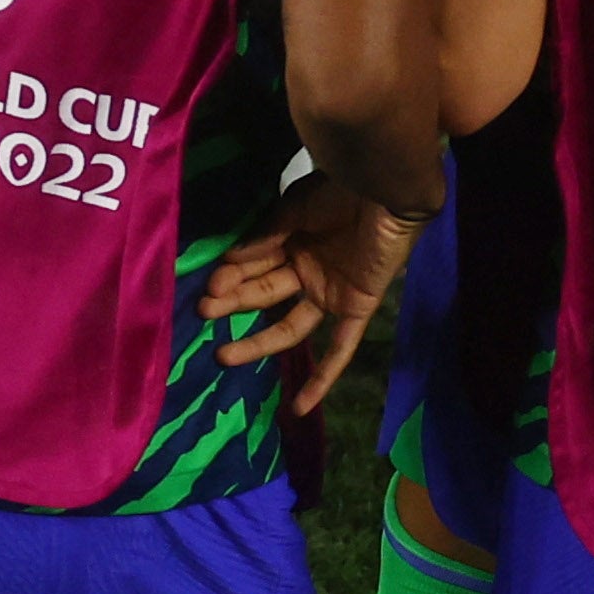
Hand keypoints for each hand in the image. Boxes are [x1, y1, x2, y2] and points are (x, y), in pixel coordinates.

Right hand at [195, 172, 427, 414]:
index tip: (209, 284)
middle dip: (234, 303)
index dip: (231, 276)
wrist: (388, 187)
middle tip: (205, 312)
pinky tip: (300, 407)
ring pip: (290, 327)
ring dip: (259, 343)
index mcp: (290, 242)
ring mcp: (330, 292)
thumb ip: (268, 235)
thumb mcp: (297, 206)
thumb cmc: (342, 188)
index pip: (253, 266)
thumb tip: (230, 262)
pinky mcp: (356, 307)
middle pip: (265, 296)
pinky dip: (322, 379)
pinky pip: (340, 348)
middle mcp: (307, 270)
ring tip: (224, 355)